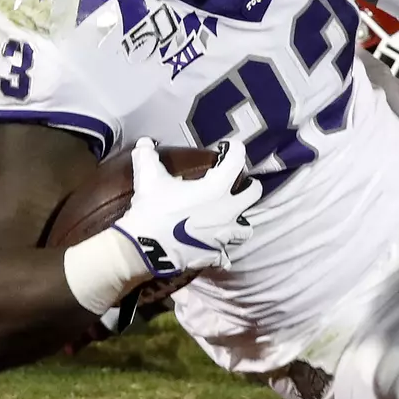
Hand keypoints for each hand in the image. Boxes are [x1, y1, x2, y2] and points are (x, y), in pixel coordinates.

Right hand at [112, 138, 261, 275]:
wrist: (144, 249)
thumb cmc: (152, 209)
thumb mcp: (148, 178)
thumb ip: (148, 156)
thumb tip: (144, 142)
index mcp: (216, 188)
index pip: (237, 161)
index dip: (236, 149)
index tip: (229, 147)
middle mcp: (227, 211)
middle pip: (254, 194)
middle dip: (250, 186)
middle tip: (242, 184)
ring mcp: (223, 236)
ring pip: (245, 229)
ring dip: (240, 222)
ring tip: (229, 218)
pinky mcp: (215, 255)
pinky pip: (225, 256)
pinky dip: (221, 252)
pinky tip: (213, 247)